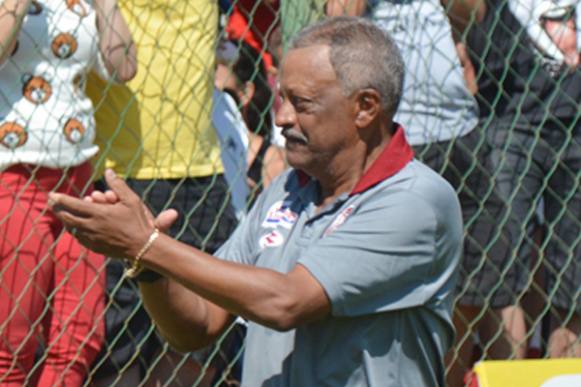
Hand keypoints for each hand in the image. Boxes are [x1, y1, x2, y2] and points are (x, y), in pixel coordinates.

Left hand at [48, 169, 175, 256]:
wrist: (143, 246)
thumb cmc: (138, 221)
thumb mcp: (131, 200)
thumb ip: (118, 185)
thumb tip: (108, 171)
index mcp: (99, 213)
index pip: (73, 205)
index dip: (60, 199)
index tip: (51, 194)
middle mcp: (92, 226)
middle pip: (67, 217)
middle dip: (57, 209)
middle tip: (52, 203)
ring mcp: (92, 239)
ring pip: (72, 229)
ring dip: (65, 220)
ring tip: (62, 214)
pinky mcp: (95, 247)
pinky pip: (80, 238)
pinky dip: (75, 231)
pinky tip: (75, 228)